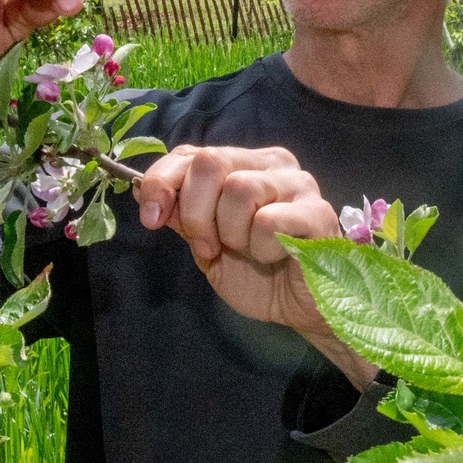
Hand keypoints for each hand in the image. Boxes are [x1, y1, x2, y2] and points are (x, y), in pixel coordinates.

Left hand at [137, 145, 375, 388]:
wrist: (298, 308)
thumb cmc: (255, 273)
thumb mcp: (206, 243)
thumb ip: (182, 215)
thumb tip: (144, 192)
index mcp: (241, 165)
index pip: (188, 153)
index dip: (161, 183)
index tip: (152, 220)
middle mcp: (270, 164)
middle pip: (210, 162)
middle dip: (197, 213)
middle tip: (211, 247)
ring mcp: (298, 184)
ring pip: (239, 189)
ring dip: (233, 234)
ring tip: (249, 251)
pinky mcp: (318, 211)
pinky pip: (269, 220)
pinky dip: (261, 247)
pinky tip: (275, 257)